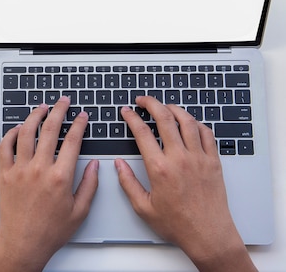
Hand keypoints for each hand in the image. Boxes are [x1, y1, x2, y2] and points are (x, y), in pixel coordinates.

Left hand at [0, 96, 98, 271]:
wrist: (23, 244)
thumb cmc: (50, 231)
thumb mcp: (80, 211)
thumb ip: (90, 185)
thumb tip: (95, 165)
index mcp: (60, 177)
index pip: (72, 140)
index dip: (79, 124)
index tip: (82, 116)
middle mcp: (39, 169)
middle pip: (49, 129)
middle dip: (59, 110)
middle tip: (63, 102)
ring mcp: (19, 170)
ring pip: (26, 132)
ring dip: (35, 116)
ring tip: (42, 107)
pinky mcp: (5, 174)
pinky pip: (5, 147)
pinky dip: (11, 134)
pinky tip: (19, 128)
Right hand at [117, 96, 256, 271]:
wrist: (207, 233)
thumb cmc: (177, 223)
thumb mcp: (143, 207)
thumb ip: (128, 182)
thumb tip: (119, 164)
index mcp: (160, 169)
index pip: (142, 133)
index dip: (131, 118)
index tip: (126, 111)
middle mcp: (180, 158)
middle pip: (165, 119)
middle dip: (151, 104)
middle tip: (143, 100)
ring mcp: (199, 158)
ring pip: (187, 121)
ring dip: (174, 109)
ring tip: (164, 106)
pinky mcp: (213, 161)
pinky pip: (207, 133)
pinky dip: (196, 123)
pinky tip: (189, 122)